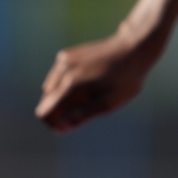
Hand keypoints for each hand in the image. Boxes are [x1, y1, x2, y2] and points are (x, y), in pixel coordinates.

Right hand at [35, 32, 158, 131]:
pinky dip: (64, 84)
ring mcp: (63, 60)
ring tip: (87, 97)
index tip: (67, 127)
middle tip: (82, 113)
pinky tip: (84, 84)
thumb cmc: (125, 79)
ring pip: (49, 89)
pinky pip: (56, 77)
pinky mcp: (66, 55)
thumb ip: (82, 116)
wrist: (133, 48)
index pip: (45, 111)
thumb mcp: (108, 103)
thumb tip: (60, 129)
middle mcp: (62, 71)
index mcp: (71, 85)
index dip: (53, 123)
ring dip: (62, 98)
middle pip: (46, 101)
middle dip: (58, 111)